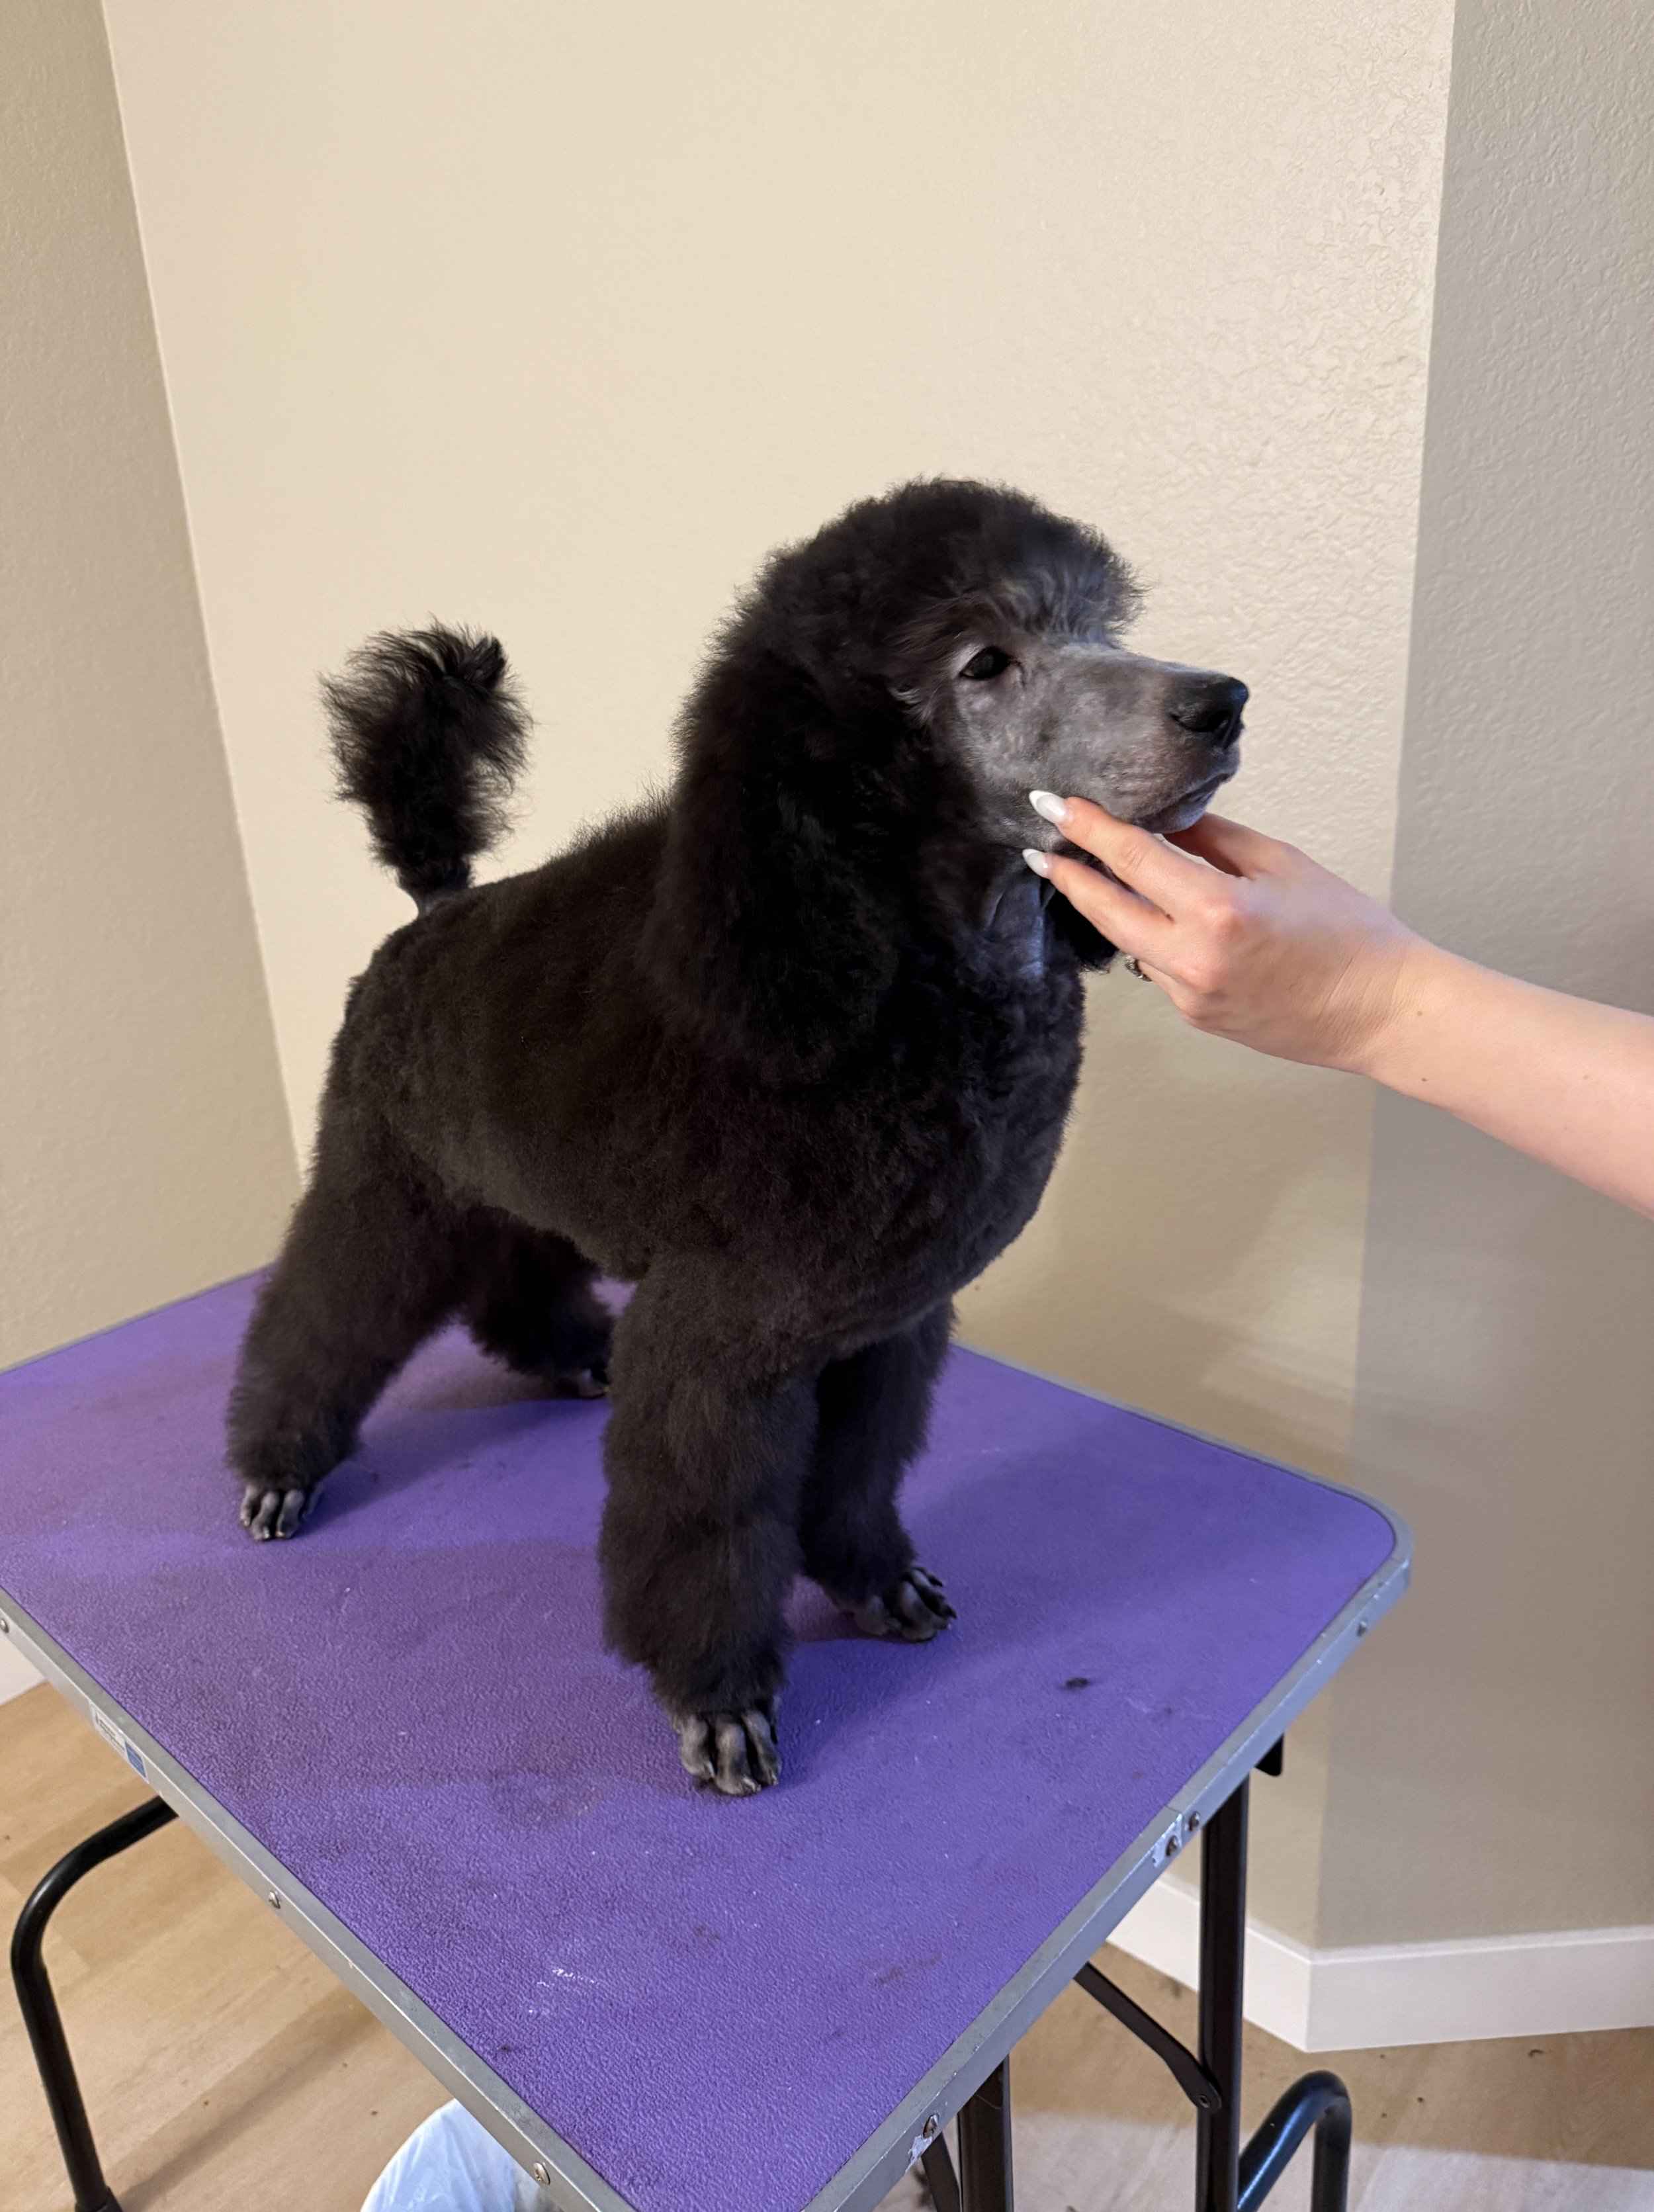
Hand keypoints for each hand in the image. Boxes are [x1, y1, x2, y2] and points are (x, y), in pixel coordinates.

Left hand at [1023, 793, 1419, 1072]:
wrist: (1381, 1010)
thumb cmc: (1349, 934)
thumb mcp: (1282, 864)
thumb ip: (1213, 839)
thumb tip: (1165, 816)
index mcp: (1218, 911)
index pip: (1132, 858)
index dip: (1088, 828)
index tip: (1054, 804)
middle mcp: (1193, 959)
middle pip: (1106, 910)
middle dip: (1069, 877)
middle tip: (1040, 849)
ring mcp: (1191, 996)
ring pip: (1131, 942)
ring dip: (1115, 909)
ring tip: (1099, 876)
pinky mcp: (1197, 1018)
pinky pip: (1159, 970)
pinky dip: (1155, 941)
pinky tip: (1170, 922)